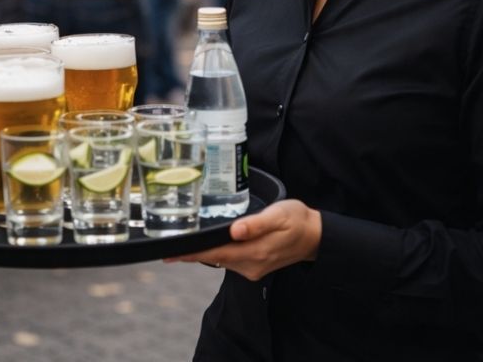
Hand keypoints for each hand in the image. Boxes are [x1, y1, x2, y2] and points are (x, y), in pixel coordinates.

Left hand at [166, 200, 321, 280]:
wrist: (315, 236)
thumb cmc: (297, 220)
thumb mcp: (280, 215)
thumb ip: (256, 223)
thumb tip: (235, 231)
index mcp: (255, 251)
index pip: (216, 253)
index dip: (192, 254)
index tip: (171, 255)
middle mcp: (251, 264)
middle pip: (215, 258)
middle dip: (192, 254)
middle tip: (168, 248)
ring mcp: (252, 268)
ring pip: (222, 260)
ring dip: (204, 254)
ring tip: (184, 244)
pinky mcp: (254, 266)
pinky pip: (230, 260)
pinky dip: (218, 253)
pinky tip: (209, 245)